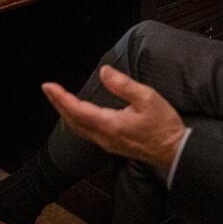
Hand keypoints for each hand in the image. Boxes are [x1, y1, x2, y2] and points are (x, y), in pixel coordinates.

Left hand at [41, 65, 187, 170]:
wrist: (174, 151)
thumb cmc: (164, 124)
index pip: (78, 110)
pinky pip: (86, 132)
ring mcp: (107, 143)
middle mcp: (104, 137)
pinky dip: (76, 120)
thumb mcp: (147, 98)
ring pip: (78, 128)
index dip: (61, 98)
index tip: (48, 86)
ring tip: (57, 98)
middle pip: (73, 121)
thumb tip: (104, 72)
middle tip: (48, 88)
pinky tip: (77, 112)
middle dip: (58, 104)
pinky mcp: (111, 145)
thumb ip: (124, 85)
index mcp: (111, 124)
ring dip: (65, 112)